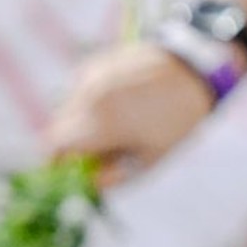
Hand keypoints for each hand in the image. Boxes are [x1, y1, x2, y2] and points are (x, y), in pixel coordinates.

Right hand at [45, 40, 212, 184]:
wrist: (193, 69)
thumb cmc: (175, 120)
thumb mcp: (150, 159)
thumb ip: (115, 176)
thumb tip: (90, 183)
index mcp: (100, 124)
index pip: (54, 145)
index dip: (55, 160)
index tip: (64, 169)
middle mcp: (88, 99)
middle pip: (58, 126)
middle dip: (69, 142)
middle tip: (95, 152)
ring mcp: (90, 78)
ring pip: (68, 107)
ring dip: (79, 121)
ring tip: (113, 125)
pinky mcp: (96, 64)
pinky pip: (79, 89)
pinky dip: (88, 101)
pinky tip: (117, 104)